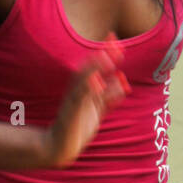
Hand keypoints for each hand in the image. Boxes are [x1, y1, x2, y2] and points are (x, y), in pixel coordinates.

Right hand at [45, 33, 130, 168]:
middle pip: (91, 68)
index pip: (96, 67)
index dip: (105, 52)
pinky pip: (80, 99)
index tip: (113, 36)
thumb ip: (109, 95)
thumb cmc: (77, 127)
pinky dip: (88, 90)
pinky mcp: (72, 112)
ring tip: (107, 56)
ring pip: (85, 80)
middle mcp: (78, 91)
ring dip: (95, 68)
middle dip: (103, 55)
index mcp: (85, 89)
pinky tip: (97, 81)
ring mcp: (74, 100)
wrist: (59, 146)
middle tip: (114, 40)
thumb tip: (122, 81)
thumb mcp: (97, 109)